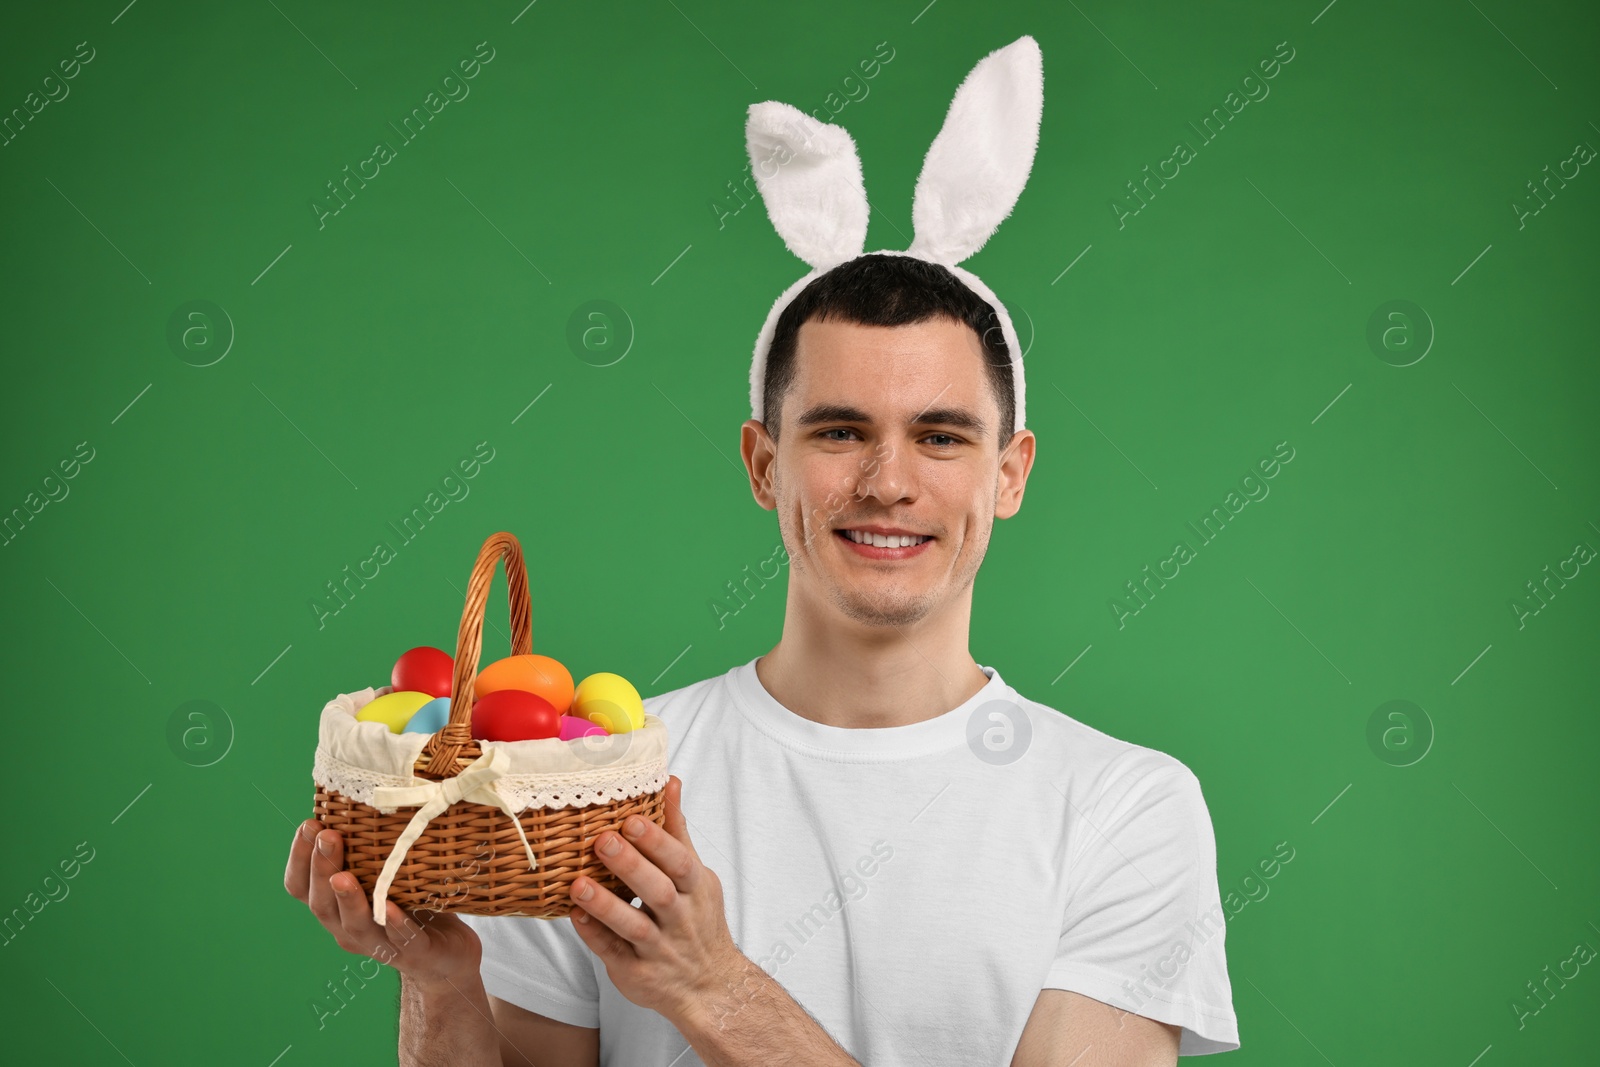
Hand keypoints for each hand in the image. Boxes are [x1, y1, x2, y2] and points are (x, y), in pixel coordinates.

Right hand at [284, 818, 481, 990]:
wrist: (450, 956)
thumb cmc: (414, 905)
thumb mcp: (388, 874)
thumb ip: (372, 849)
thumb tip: (365, 794)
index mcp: (338, 909)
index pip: (302, 888)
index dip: (299, 859)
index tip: (307, 824)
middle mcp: (350, 930)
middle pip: (322, 905)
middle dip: (321, 869)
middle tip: (326, 836)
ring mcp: (381, 946)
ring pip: (356, 926)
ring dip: (348, 900)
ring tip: (343, 876)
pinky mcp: (416, 955)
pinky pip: (402, 940)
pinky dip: (396, 925)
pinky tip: (391, 908)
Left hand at [569, 776, 744, 1021]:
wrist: (710, 987)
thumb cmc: (697, 920)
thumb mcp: (697, 875)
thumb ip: (677, 831)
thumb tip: (670, 781)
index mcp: (696, 890)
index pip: (680, 862)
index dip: (656, 841)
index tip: (630, 819)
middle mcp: (680, 919)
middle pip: (657, 891)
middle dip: (631, 866)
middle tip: (602, 841)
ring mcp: (660, 949)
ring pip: (633, 926)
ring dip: (605, 905)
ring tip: (578, 883)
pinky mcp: (637, 973)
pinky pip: (614, 953)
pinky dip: (594, 934)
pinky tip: (575, 915)